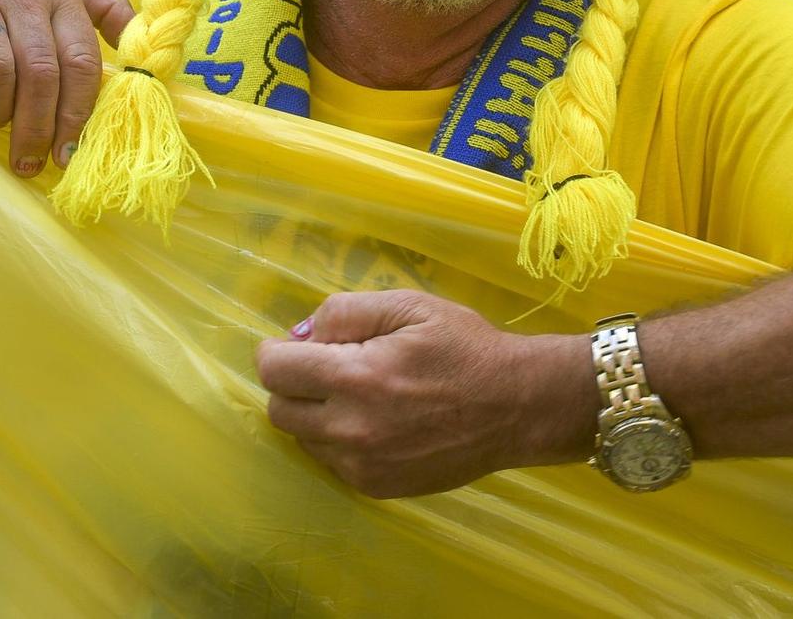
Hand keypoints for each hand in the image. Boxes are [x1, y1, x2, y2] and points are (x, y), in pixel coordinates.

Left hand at [256, 291, 592, 497]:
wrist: (517, 407)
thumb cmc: (466, 348)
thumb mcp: (409, 305)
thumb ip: (345, 313)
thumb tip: (300, 334)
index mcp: (354, 377)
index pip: (274, 370)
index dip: (275, 352)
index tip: (292, 345)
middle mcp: (349, 429)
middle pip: (278, 409)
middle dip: (291, 383)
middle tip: (325, 367)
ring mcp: (362, 465)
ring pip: (302, 439)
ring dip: (314, 414)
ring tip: (355, 394)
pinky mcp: (377, 487)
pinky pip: (332, 462)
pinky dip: (338, 441)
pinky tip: (373, 421)